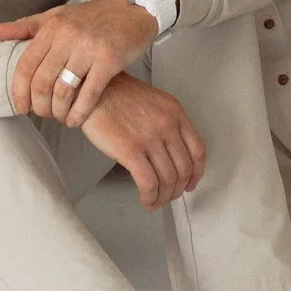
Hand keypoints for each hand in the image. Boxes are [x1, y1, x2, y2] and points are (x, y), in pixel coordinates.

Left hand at [0, 0, 157, 125]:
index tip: (21, 107)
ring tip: (60, 118)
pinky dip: (79, 113)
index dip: (19, 91)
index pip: (25, 65)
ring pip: (63, 91)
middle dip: (39, 106)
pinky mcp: (109, 60)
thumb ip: (25, 27)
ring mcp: (89, 49)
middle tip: (43, 115)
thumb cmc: (92, 16)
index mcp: (52, 27)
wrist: (134, 8)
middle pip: (42, 82)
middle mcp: (68, 37)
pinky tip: (76, 120)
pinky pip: (89, 94)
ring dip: (58, 112)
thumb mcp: (56, 16)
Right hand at [76, 73, 205, 209]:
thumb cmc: (117, 95)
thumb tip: (171, 155)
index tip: (190, 183)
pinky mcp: (131, 150)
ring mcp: (150, 138)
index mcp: (175, 113)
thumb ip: (166, 124)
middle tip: (169, 196)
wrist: (92, 89)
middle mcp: (167, 125)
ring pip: (168, 179)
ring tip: (155, 201)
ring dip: (163, 196)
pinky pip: (148, 183)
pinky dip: (150, 197)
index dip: (196, 173)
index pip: (198, 150)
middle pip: (184, 169)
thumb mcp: (153, 102)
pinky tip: (146, 201)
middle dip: (178, 189)